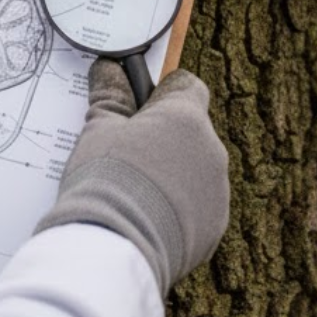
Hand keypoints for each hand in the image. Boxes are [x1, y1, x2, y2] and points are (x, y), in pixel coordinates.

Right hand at [35, 59, 229, 294]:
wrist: (117, 247)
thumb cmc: (105, 179)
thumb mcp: (98, 131)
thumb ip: (109, 96)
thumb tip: (109, 69)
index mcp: (186, 117)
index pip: (187, 86)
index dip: (162, 94)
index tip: (139, 108)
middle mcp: (212, 149)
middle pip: (190, 133)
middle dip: (163, 141)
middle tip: (126, 159)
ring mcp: (218, 189)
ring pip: (196, 172)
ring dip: (172, 177)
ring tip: (134, 196)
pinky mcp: (215, 225)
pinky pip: (198, 209)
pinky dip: (178, 212)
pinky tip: (147, 222)